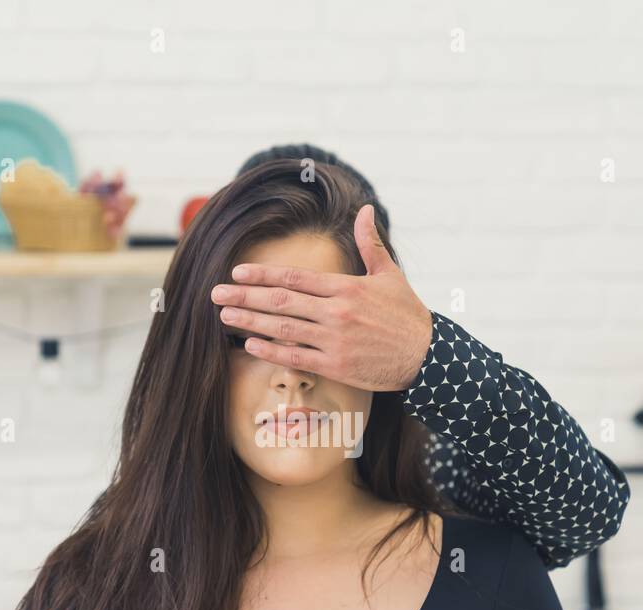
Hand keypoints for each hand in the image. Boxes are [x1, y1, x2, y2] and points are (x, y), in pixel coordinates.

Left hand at [210, 204, 432, 391]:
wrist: (428, 357)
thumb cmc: (407, 315)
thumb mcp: (390, 274)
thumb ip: (370, 243)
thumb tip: (365, 209)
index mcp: (345, 288)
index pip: (294, 278)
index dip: (262, 275)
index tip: (237, 273)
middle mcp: (336, 312)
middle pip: (280, 301)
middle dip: (244, 297)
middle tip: (214, 294)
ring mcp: (334, 340)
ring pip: (282, 328)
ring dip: (249, 321)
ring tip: (224, 316)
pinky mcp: (336, 366)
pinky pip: (296, 357)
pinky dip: (270, 350)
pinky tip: (249, 344)